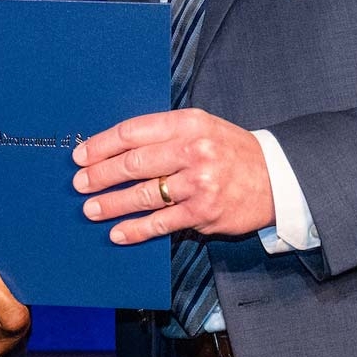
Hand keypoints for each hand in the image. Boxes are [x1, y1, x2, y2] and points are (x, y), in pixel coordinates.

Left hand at [72, 107, 273, 243]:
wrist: (276, 177)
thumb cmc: (230, 151)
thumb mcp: (202, 127)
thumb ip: (165, 133)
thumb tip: (117, 148)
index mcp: (188, 123)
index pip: (133, 132)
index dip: (102, 145)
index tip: (81, 154)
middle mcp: (193, 150)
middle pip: (134, 163)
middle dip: (100, 175)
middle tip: (80, 183)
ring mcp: (199, 183)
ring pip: (144, 195)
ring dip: (112, 204)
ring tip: (91, 209)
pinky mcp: (204, 212)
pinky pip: (161, 222)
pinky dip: (136, 229)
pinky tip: (118, 233)